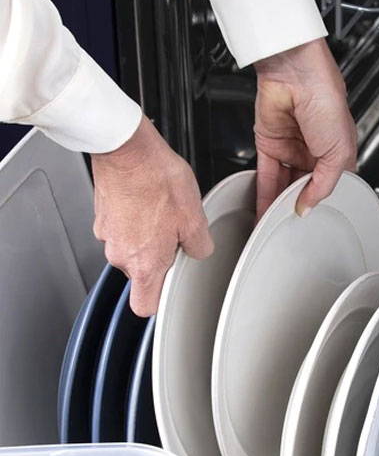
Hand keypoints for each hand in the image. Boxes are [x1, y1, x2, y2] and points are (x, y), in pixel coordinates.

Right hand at [91, 115, 212, 316]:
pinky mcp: (103, 215)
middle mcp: (120, 254)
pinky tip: (151, 200)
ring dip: (148, 237)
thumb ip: (199, 246)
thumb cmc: (156, 180)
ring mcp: (107, 234)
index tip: (171, 287)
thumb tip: (198, 252)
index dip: (159, 301)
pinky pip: (123, 228)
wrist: (126, 149)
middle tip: (176, 236)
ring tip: (164, 212)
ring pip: (132, 249)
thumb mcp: (194, 217)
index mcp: (144, 263)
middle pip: (140, 273)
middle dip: (159, 259)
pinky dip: (136, 221)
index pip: (144, 306)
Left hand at [254, 38, 356, 219]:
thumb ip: (324, 184)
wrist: (296, 74)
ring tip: (273, 223)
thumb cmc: (326, 100)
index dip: (318, 202)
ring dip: (277, 204)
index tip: (308, 219)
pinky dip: (263, 194)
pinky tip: (262, 209)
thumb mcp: (339, 152)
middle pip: (302, 186)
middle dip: (295, 205)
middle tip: (288, 225)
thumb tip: (308, 206)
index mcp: (336, 152)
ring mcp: (290, 148)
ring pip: (283, 184)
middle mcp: (313, 151)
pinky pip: (266, 175)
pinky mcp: (268, 144)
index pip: (327, 185)